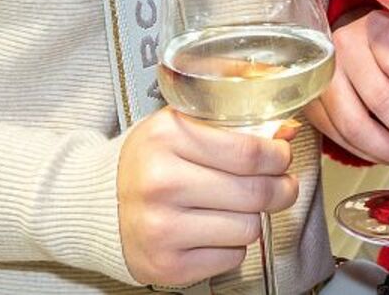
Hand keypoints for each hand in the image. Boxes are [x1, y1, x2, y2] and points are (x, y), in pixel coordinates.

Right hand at [116, 108, 297, 288]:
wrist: (100, 204)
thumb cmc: (148, 162)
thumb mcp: (180, 125)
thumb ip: (232, 122)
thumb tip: (287, 131)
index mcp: (166, 137)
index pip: (247, 152)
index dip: (277, 156)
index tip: (282, 156)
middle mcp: (161, 182)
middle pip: (254, 192)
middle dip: (280, 189)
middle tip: (281, 185)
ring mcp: (162, 227)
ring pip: (248, 227)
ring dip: (251, 218)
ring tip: (234, 207)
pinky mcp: (167, 265)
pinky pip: (232, 257)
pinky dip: (231, 245)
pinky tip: (212, 230)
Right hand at [303, 10, 388, 164]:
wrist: (337, 38)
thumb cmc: (380, 42)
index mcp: (372, 29)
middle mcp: (342, 50)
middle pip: (380, 100)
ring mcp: (321, 78)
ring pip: (355, 127)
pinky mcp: (311, 103)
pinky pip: (338, 137)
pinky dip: (367, 153)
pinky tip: (387, 155)